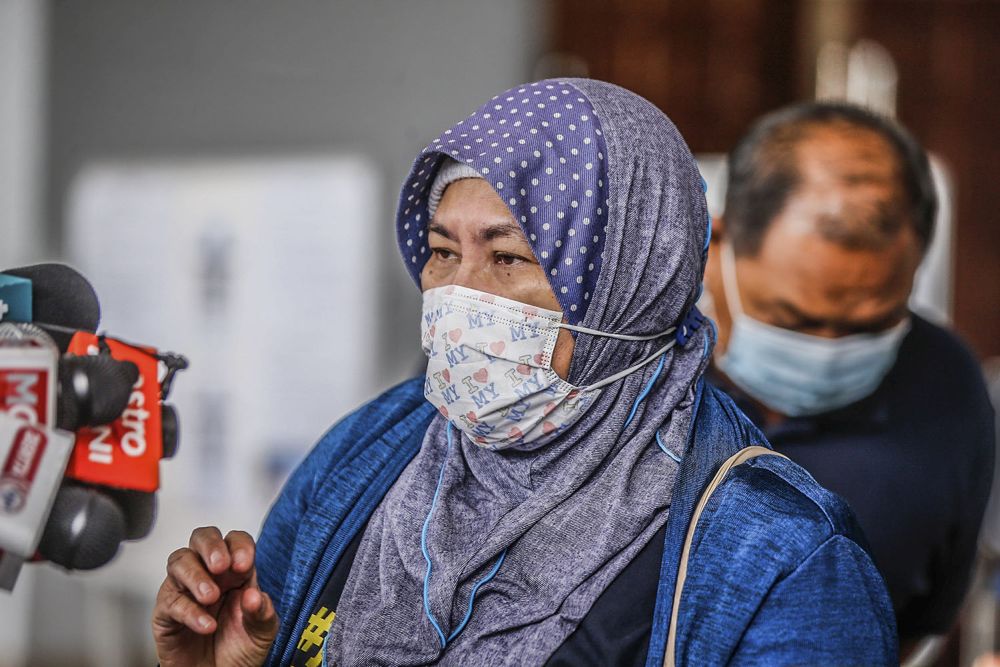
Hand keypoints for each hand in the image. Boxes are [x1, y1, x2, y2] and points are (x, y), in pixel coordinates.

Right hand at [152, 527, 278, 666]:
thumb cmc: (239, 649)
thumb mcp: (262, 632)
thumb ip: (263, 613)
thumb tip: (255, 596)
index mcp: (236, 572)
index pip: (235, 541)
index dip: (239, 546)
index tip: (245, 564)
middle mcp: (210, 574)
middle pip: (202, 538)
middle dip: (211, 546)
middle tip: (220, 565)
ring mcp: (185, 590)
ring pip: (179, 560)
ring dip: (195, 575)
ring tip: (211, 597)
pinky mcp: (166, 612)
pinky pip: (170, 601)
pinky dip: (189, 611)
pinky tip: (205, 624)